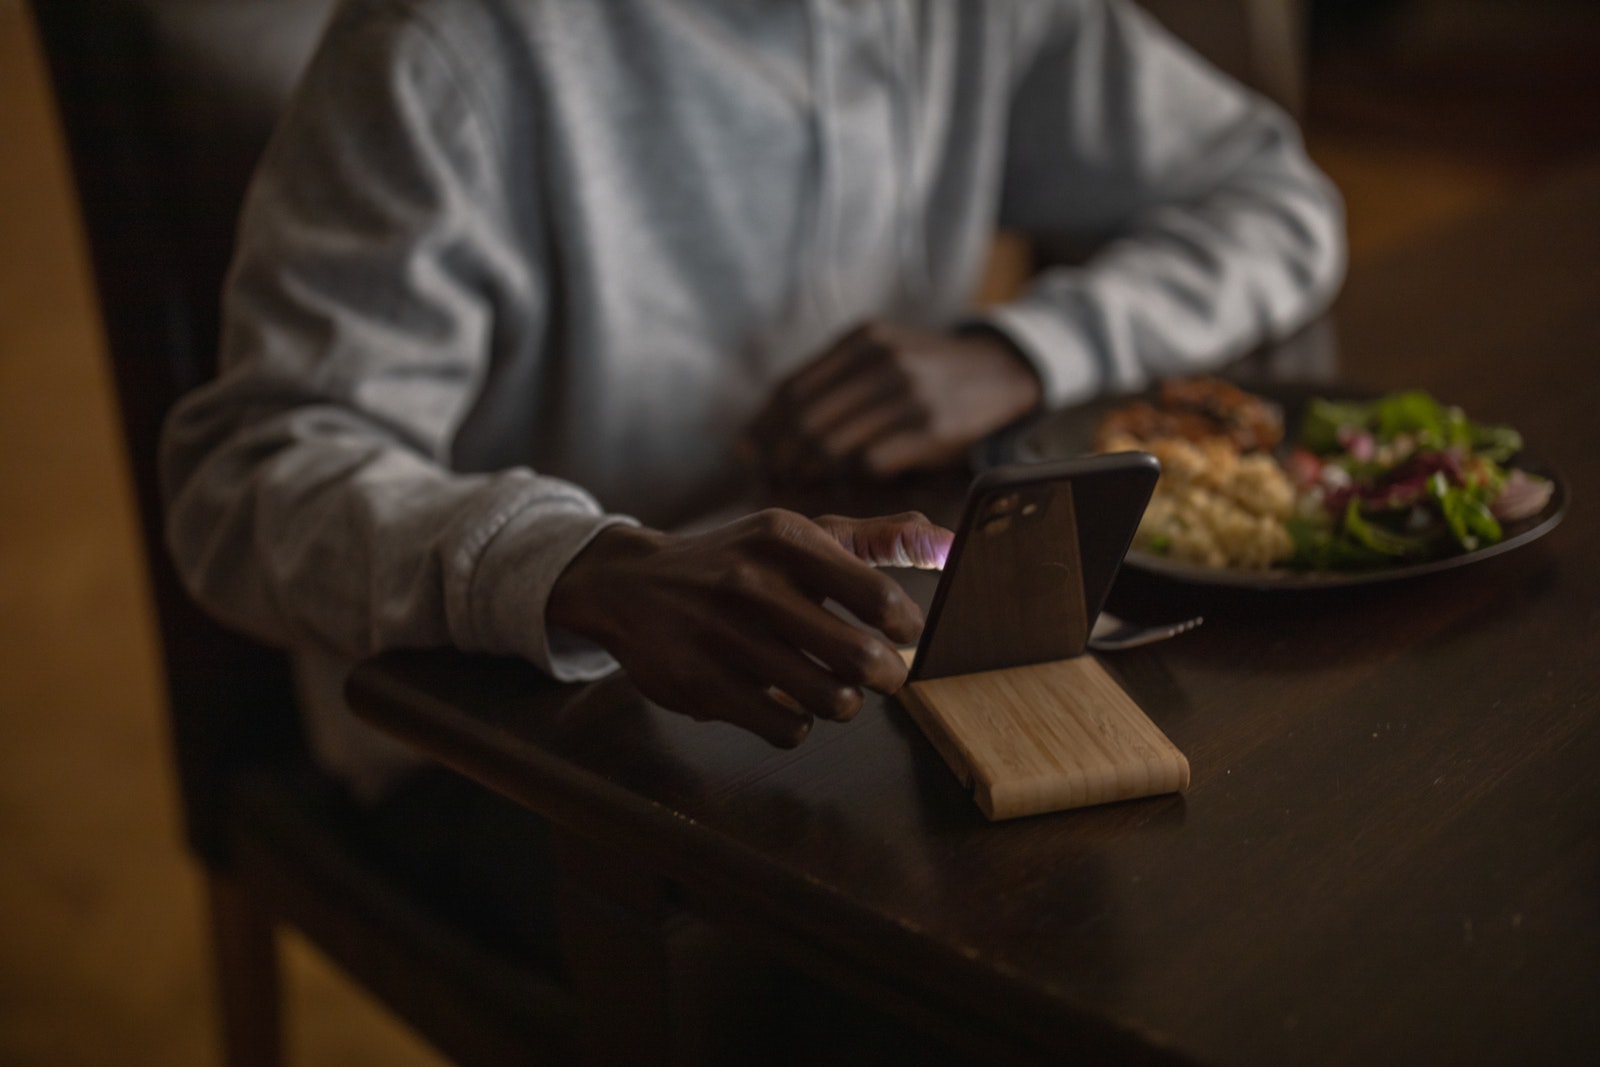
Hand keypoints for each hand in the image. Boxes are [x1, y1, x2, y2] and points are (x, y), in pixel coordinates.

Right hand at [546, 509, 953, 746]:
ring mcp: (723, 636)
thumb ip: (876, 539)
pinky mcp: (701, 684)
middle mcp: (752, 583)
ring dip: (843, 702)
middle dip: (885, 675)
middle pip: (861, 658)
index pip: (878, 595)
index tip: (905, 634)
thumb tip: (951, 543)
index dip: (906, 627)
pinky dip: (799, 724)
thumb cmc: (737, 561)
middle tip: (882, 674)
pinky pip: (786, 728)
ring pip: (829, 700)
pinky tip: (786, 702)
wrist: (631, 586)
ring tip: (833, 689)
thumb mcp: (798, 536)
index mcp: (785, 538)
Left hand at [745, 321, 1042, 481]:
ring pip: (830, 445)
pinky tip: (839, 486)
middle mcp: (882, 361)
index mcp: (861, 340)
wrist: (999, 372)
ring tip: (794, 486)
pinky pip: (868, 464)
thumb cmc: (925, 371)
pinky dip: (846, 480)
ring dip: (805, 473)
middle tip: (766, 478)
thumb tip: (757, 434)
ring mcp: (907, 395)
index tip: (745, 453)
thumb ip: (828, 382)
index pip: (790, 388)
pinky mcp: (930, 429)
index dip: (762, 427)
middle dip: (777, 456)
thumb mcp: (880, 352)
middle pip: (804, 419)